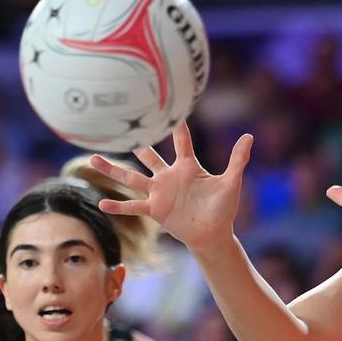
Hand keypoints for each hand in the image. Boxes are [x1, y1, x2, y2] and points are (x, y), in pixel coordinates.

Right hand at [89, 122, 252, 249]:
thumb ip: (237, 160)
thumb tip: (249, 136)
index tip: (167, 107)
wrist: (214, 234)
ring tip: (92, 157)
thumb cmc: (223, 208)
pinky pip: (133, 206)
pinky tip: (101, 203)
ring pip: (132, 177)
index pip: (181, 141)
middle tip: (119, 124)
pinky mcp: (155, 209)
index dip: (176, 126)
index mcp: (188, 167)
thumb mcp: (231, 182)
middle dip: (136, 142)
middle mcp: (169, 176)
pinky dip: (118, 206)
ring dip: (113, 169)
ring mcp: (159, 192)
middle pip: (149, 156)